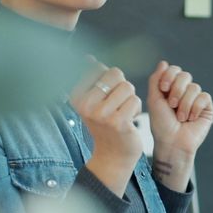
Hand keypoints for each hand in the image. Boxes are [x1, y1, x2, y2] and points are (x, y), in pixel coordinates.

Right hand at [70, 57, 143, 195]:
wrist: (112, 154)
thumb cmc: (105, 123)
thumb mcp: (93, 100)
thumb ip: (92, 78)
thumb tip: (88, 58)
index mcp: (76, 96)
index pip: (99, 68)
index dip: (109, 80)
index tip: (104, 97)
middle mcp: (85, 105)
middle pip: (115, 74)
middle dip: (122, 87)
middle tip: (116, 105)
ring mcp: (101, 114)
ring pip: (128, 87)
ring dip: (130, 99)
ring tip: (122, 113)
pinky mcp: (118, 122)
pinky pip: (135, 101)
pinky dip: (136, 109)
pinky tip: (128, 121)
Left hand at [147, 61, 212, 189]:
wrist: (172, 143)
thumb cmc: (161, 125)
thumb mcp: (154, 100)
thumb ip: (156, 80)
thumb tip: (163, 62)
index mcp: (171, 88)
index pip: (174, 70)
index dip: (169, 76)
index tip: (163, 89)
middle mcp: (184, 92)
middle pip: (185, 75)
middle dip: (177, 89)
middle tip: (171, 105)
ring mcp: (196, 99)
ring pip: (194, 87)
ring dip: (184, 103)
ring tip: (180, 117)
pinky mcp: (207, 108)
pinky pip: (204, 97)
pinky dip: (194, 108)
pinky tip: (190, 119)